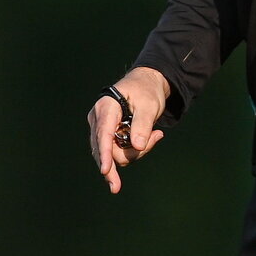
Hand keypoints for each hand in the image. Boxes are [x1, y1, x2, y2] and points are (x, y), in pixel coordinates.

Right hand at [87, 66, 168, 193]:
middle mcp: (97, 120)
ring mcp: (100, 130)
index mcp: (105, 107)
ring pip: (113, 155)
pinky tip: (146, 142)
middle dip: (133, 152)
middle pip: (109, 149)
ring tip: (155, 134)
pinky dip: (132, 151)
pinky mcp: (106, 137)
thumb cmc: (146, 91)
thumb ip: (143, 125)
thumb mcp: (149, 105)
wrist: (144, 85)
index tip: (105, 170)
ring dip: (135, 152)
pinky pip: (116, 154)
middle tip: (157, 136)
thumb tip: (137, 147)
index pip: (104, 134)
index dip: (105, 153)